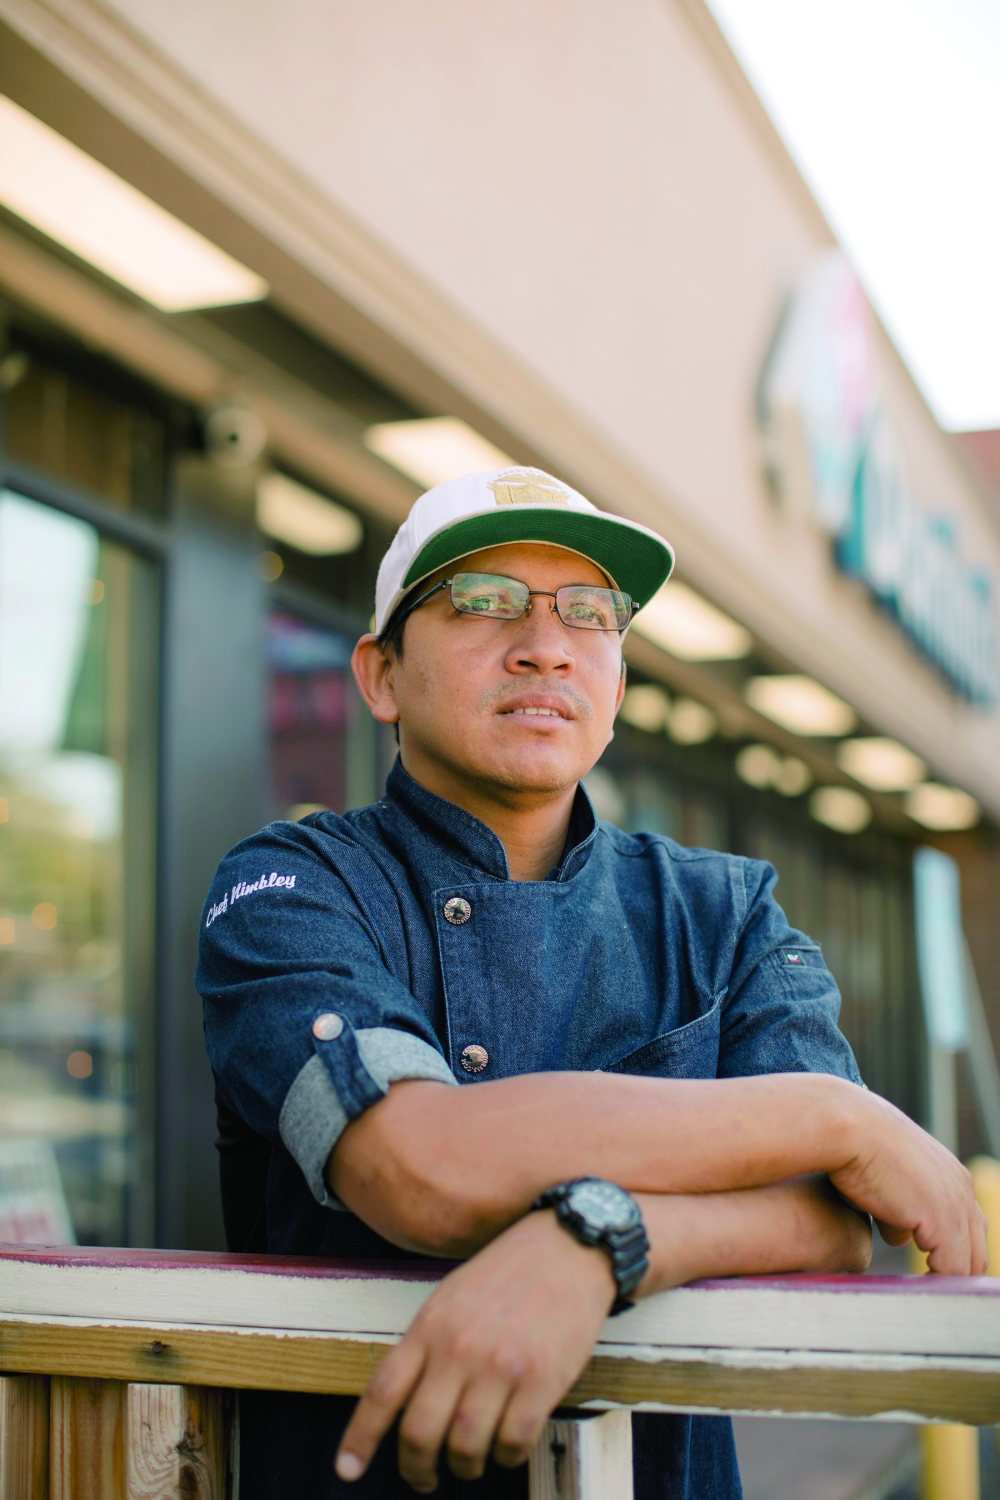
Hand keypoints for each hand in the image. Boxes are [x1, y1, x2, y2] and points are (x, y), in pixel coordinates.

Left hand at [335, 1209, 614, 1491]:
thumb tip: (405, 1402)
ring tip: (470, 1462)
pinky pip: (514, 1442)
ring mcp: (500, 1367)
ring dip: (465, 1467)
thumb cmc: (508, 1273)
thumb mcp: (451, 1297)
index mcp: (430, 1326)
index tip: (347, 1469)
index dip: (360, 1438)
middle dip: (416, 1468)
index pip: (382, 1392)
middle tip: (423, 1478)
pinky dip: (507, 1456)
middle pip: (419, 1433)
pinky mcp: (541, 1381)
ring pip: (466, 1446)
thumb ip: (427, 1346)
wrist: (568, 1247)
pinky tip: (508, 1448)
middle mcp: (459, 1350)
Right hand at [829, 1090, 986, 1273]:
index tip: (933, 1272)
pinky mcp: (940, 1220)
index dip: (953, 1254)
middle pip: (976, 1250)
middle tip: (929, 1291)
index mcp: (954, 1177)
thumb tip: (901, 1235)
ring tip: (923, 1297)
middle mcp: (962, 1190)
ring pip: (966, 1264)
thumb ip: (901, 1211)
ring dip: (945, 1282)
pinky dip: (936, 1284)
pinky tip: (915, 1290)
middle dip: (954, 1273)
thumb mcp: (887, 1182)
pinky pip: (950, 1270)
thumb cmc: (856, 1149)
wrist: (849, 1127)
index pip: (970, 1230)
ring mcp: (954, 1205)